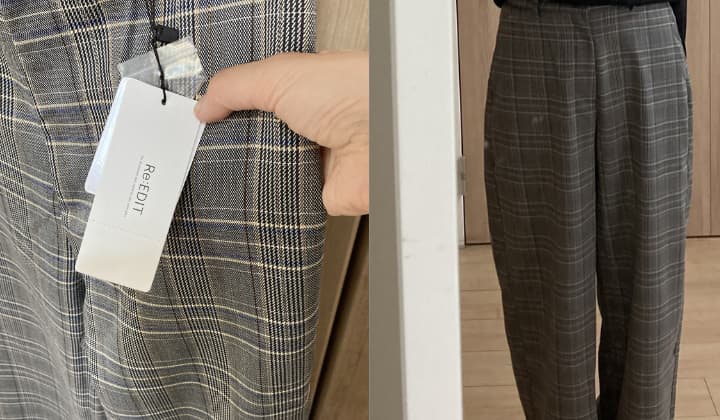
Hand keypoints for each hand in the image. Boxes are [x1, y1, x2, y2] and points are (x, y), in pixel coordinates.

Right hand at [194, 51, 368, 215]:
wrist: (380, 138)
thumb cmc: (348, 93)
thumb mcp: (278, 76)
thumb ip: (235, 87)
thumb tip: (204, 104)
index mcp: (302, 91)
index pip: (258, 100)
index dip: (231, 109)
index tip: (203, 118)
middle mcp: (309, 125)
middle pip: (259, 138)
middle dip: (235, 143)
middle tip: (204, 149)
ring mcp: (314, 159)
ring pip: (268, 170)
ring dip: (249, 172)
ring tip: (222, 171)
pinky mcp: (318, 193)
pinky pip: (284, 199)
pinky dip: (268, 199)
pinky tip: (249, 193)